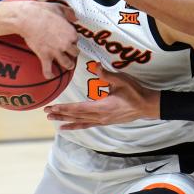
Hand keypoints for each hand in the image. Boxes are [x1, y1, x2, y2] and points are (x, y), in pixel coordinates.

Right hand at [15, 0, 79, 77]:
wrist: (27, 18)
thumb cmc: (42, 12)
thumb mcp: (59, 7)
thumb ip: (69, 13)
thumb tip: (75, 17)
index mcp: (71, 32)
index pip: (76, 39)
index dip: (72, 39)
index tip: (69, 38)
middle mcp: (66, 44)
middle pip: (75, 52)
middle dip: (73, 52)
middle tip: (70, 52)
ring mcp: (55, 51)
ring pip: (67, 63)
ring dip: (68, 65)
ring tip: (68, 65)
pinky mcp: (44, 56)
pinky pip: (48, 69)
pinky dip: (49, 74)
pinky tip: (50, 76)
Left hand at [44, 66, 158, 129]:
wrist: (146, 106)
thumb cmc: (134, 92)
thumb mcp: (121, 80)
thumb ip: (106, 75)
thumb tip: (95, 66)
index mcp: (102, 107)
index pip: (78, 108)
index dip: (64, 108)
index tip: (52, 107)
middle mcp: (99, 117)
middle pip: (76, 116)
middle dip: (60, 114)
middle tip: (46, 112)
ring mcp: (101, 121)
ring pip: (79, 122)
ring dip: (65, 120)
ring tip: (52, 120)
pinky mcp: (104, 122)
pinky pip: (86, 125)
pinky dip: (75, 126)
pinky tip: (66, 127)